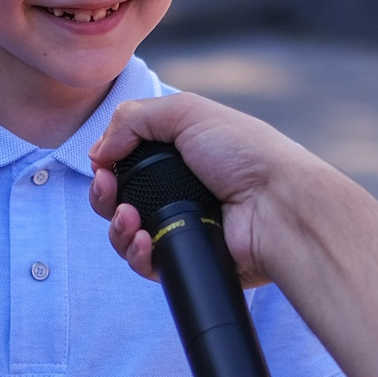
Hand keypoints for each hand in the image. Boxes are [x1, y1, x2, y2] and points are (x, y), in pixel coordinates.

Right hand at [88, 93, 317, 287]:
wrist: (278, 205)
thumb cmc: (245, 154)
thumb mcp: (188, 113)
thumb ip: (134, 119)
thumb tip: (99, 149)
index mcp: (180, 154)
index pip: (128, 162)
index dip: (109, 165)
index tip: (103, 165)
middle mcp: (179, 190)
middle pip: (119, 200)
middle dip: (104, 196)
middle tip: (109, 190)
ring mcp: (182, 226)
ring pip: (127, 235)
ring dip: (117, 227)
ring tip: (129, 219)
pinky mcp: (187, 258)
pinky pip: (147, 263)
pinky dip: (137, 253)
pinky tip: (144, 241)